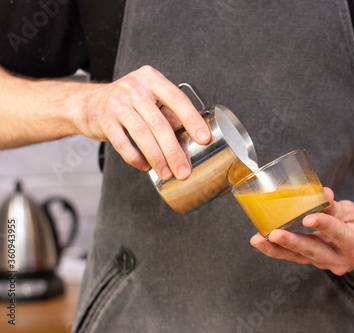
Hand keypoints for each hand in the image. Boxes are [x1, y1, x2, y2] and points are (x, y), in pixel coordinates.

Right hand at [76, 65, 210, 179]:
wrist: (88, 103)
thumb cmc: (127, 103)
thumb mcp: (150, 100)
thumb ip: (169, 115)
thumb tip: (190, 139)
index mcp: (152, 79)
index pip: (177, 99)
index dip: (192, 120)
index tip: (204, 139)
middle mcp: (134, 87)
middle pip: (160, 123)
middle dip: (174, 151)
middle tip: (184, 171)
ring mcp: (117, 102)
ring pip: (143, 135)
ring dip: (157, 158)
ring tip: (167, 173)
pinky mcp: (103, 119)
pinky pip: (123, 144)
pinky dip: (136, 158)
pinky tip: (146, 166)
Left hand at [250, 187, 353, 274]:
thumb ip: (335, 206)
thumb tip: (323, 193)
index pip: (338, 234)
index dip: (324, 225)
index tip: (308, 218)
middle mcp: (340, 260)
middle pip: (314, 250)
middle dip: (292, 242)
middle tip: (275, 234)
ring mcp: (325, 263)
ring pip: (299, 256)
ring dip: (276, 249)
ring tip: (258, 240)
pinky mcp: (313, 261)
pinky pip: (294, 256)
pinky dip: (277, 250)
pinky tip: (261, 242)